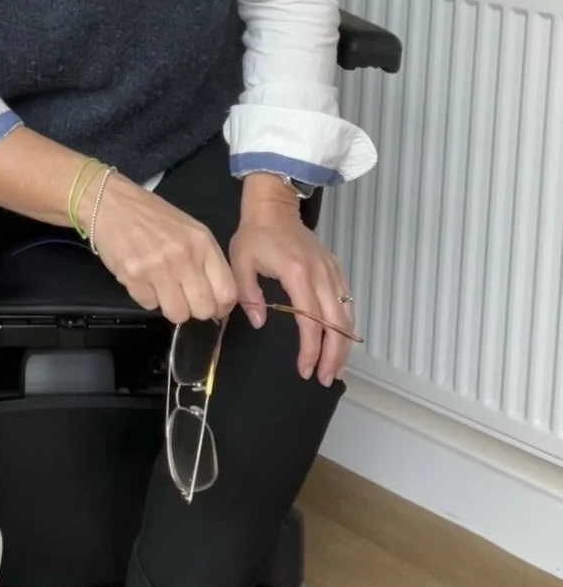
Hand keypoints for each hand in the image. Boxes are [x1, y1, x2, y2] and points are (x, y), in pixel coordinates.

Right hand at [81, 171, 237, 324]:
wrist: (112, 203)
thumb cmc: (153, 216)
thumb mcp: (190, 230)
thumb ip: (206, 261)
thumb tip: (218, 299)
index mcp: (202, 243)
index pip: (227, 292)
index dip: (222, 307)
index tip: (214, 307)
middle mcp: (183, 256)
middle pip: (204, 309)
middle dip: (195, 310)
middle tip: (185, 298)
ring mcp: (157, 267)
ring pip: (177, 314)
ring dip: (170, 307)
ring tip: (162, 288)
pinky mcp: (133, 276)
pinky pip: (148, 306)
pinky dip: (147, 298)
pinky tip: (142, 279)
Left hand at [229, 177, 355, 385]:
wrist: (273, 207)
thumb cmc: (254, 235)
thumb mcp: (240, 262)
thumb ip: (248, 293)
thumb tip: (260, 322)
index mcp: (297, 274)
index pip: (310, 320)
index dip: (310, 349)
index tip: (304, 369)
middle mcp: (320, 274)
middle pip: (336, 323)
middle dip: (333, 355)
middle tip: (325, 378)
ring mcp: (332, 271)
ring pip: (346, 315)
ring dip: (344, 344)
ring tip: (336, 369)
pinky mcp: (335, 269)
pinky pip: (347, 302)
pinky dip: (347, 325)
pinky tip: (342, 341)